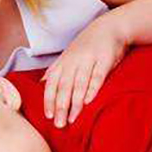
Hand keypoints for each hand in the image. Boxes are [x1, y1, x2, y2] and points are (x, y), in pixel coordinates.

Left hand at [42, 12, 129, 126]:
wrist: (109, 27)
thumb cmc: (86, 46)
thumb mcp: (68, 56)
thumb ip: (56, 70)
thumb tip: (42, 84)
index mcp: (63, 62)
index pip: (52, 83)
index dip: (49, 100)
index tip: (48, 116)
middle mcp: (73, 61)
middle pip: (64, 86)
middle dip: (60, 106)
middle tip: (59, 125)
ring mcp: (89, 60)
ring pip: (79, 83)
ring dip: (75, 102)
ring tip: (71, 119)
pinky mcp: (105, 60)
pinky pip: (97, 76)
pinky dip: (92, 88)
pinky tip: (89, 102)